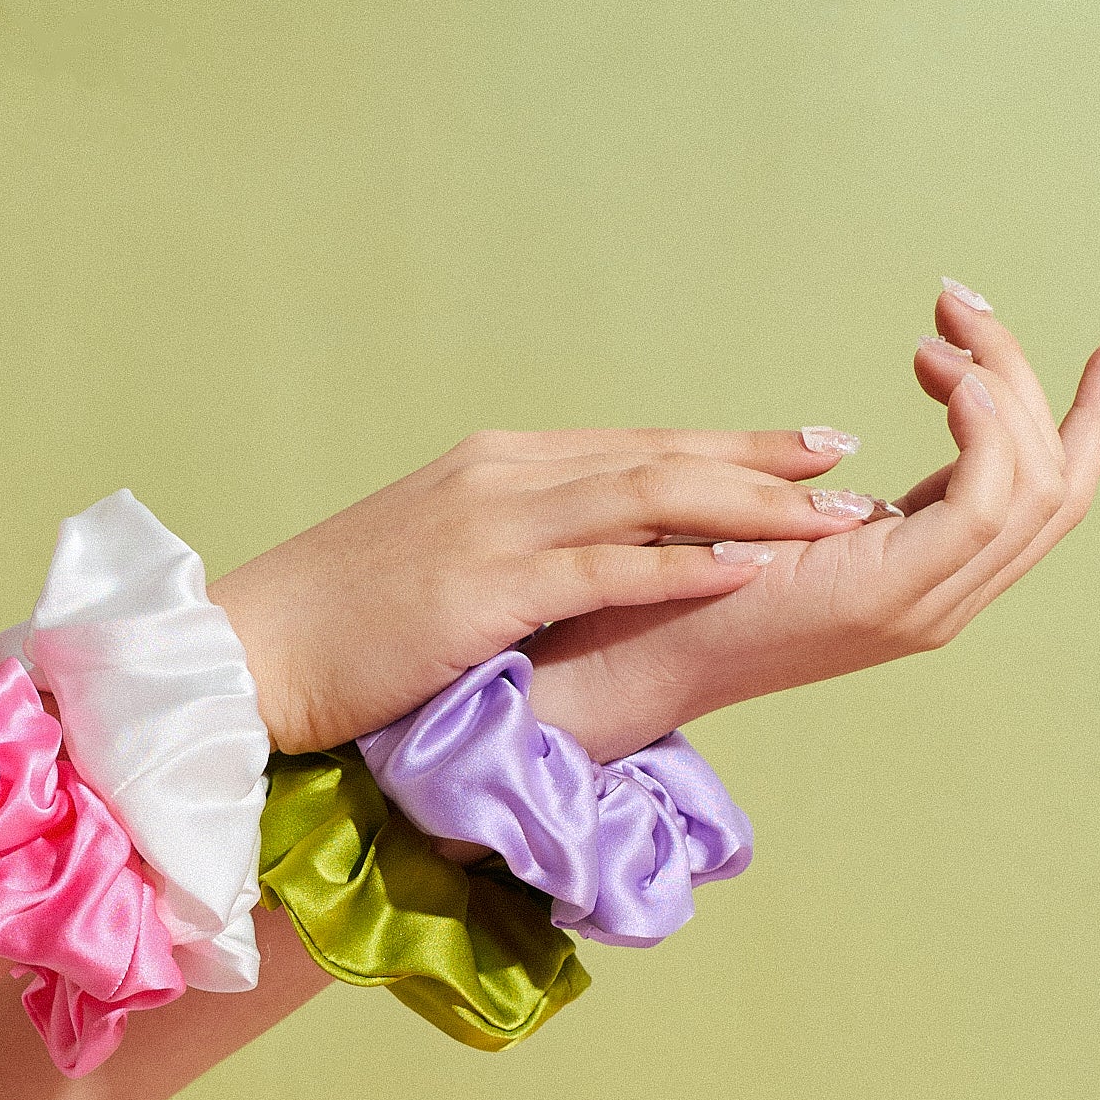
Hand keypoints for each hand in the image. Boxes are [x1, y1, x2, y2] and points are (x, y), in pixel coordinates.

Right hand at [209, 426, 880, 751]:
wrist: (252, 651)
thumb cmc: (342, 623)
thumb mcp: (441, 561)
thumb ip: (518, 546)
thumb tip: (586, 571)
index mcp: (500, 465)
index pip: (637, 447)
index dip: (728, 450)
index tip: (803, 453)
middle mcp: (508, 474)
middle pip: (662, 455)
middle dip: (764, 461)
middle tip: (847, 465)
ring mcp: (496, 523)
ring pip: (652, 496)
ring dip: (753, 504)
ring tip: (834, 514)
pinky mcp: (485, 586)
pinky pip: (607, 566)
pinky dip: (684, 562)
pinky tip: (749, 566)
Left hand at [522, 288, 1099, 761]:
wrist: (623, 655)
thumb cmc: (679, 585)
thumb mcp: (784, 532)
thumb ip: (840, 506)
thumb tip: (857, 449)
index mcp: (925, 580)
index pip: (1043, 498)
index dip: (1089, 417)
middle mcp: (944, 599)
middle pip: (1063, 488)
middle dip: (1060, 387)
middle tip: (976, 305)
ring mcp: (926, 604)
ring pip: (1037, 487)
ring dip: (1003, 389)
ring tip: (939, 337)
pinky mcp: (890, 592)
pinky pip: (983, 500)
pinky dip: (983, 428)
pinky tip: (945, 377)